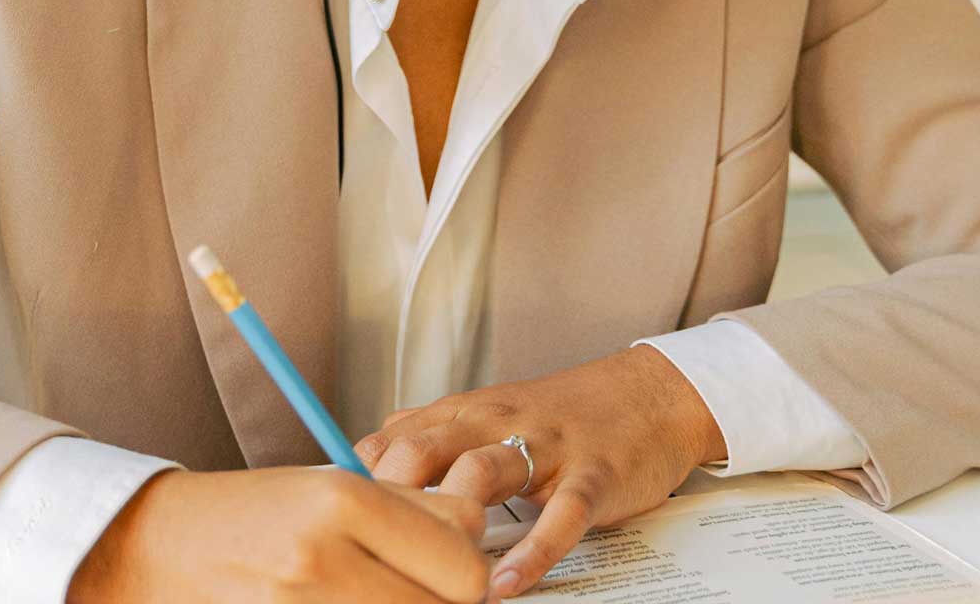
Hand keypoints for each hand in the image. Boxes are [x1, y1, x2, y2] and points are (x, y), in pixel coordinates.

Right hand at [66, 464, 494, 603]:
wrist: (157, 546)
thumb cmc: (248, 513)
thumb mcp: (330, 485)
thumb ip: (409, 509)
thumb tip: (476, 541)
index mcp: (342, 501)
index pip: (464, 564)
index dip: (471, 574)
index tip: (456, 571)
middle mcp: (322, 558)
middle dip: (442, 603)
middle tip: (418, 588)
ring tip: (377, 593)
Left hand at [353, 345, 724, 597]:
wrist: (649, 396)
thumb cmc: (559, 416)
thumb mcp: (485, 417)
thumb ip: (428, 440)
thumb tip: (360, 473)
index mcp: (462, 413)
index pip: (389, 442)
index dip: (355, 486)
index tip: (330, 528)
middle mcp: (494, 423)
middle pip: (421, 449)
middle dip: (388, 498)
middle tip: (368, 547)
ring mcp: (545, 447)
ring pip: (484, 472)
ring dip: (452, 523)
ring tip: (432, 573)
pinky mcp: (592, 475)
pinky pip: (560, 514)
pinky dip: (531, 551)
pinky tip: (505, 583)